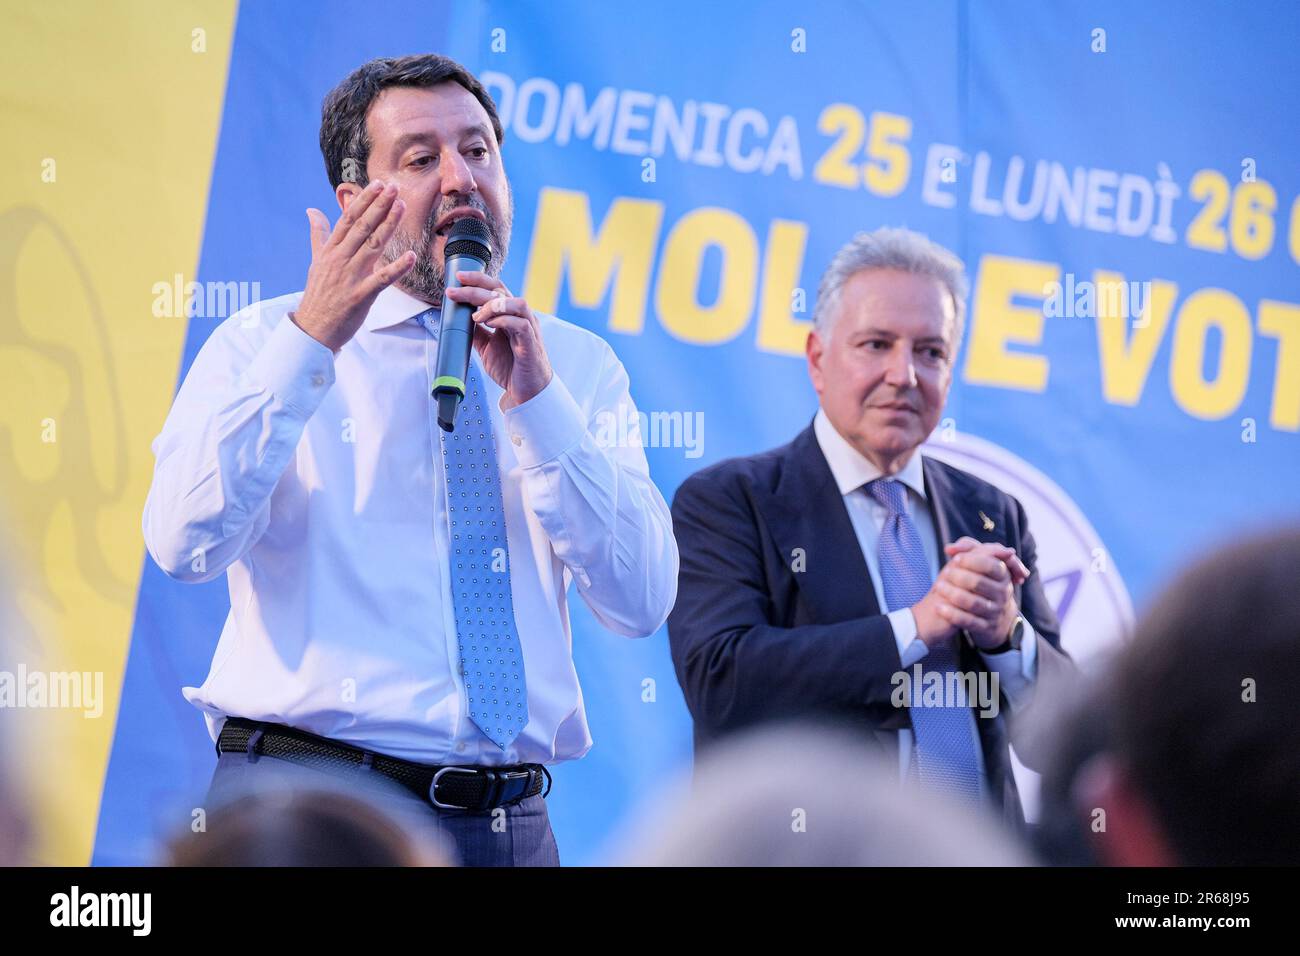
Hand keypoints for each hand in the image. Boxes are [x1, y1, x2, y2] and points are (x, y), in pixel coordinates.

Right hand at [293, 180, 414, 352]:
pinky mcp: (361, 295)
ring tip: (402, 206)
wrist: (313, 329)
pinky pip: (382, 280)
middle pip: (362, 227)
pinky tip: (411, 256)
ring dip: (389, 225)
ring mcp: (350, 277)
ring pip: (372, 246)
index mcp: (330, 250)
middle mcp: (340, 259)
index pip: (348, 219)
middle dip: (379, 205)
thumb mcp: (316, 262)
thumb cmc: (318, 295)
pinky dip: (397, 268)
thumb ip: (318, 235)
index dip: (364, 200)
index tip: (378, 184)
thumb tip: (312, 210)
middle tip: (394, 187)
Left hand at [445, 271, 552, 408]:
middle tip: (454, 293)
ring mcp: (529, 329)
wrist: (526, 392)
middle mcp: (521, 317)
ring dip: (493, 305)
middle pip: (501, 291)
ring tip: (476, 316)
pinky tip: (490, 325)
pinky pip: (521, 324)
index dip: (477, 280)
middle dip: (475, 289)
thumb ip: (476, 332)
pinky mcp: (531, 343)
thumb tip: (458, 319)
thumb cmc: (511, 368)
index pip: (495, 288)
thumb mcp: (486, 346)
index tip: (458, 278)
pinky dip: (504, 321)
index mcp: (510, 315)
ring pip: (517, 303)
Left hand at [912, 537, 1023, 649]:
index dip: (971, 560)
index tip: (955, 559)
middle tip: (944, 573)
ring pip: (973, 603)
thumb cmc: (982, 583)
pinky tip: (939, 607)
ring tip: (938, 587)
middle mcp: (1002, 594)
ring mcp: (995, 612)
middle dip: (959, 576)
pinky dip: (952, 614)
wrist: (993, 616)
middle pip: (979, 583)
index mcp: (1003, 576)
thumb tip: (949, 547)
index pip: (991, 565)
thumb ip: (967, 549)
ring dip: (953, 594)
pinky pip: (968, 622)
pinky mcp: (985, 627)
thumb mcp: (980, 564)